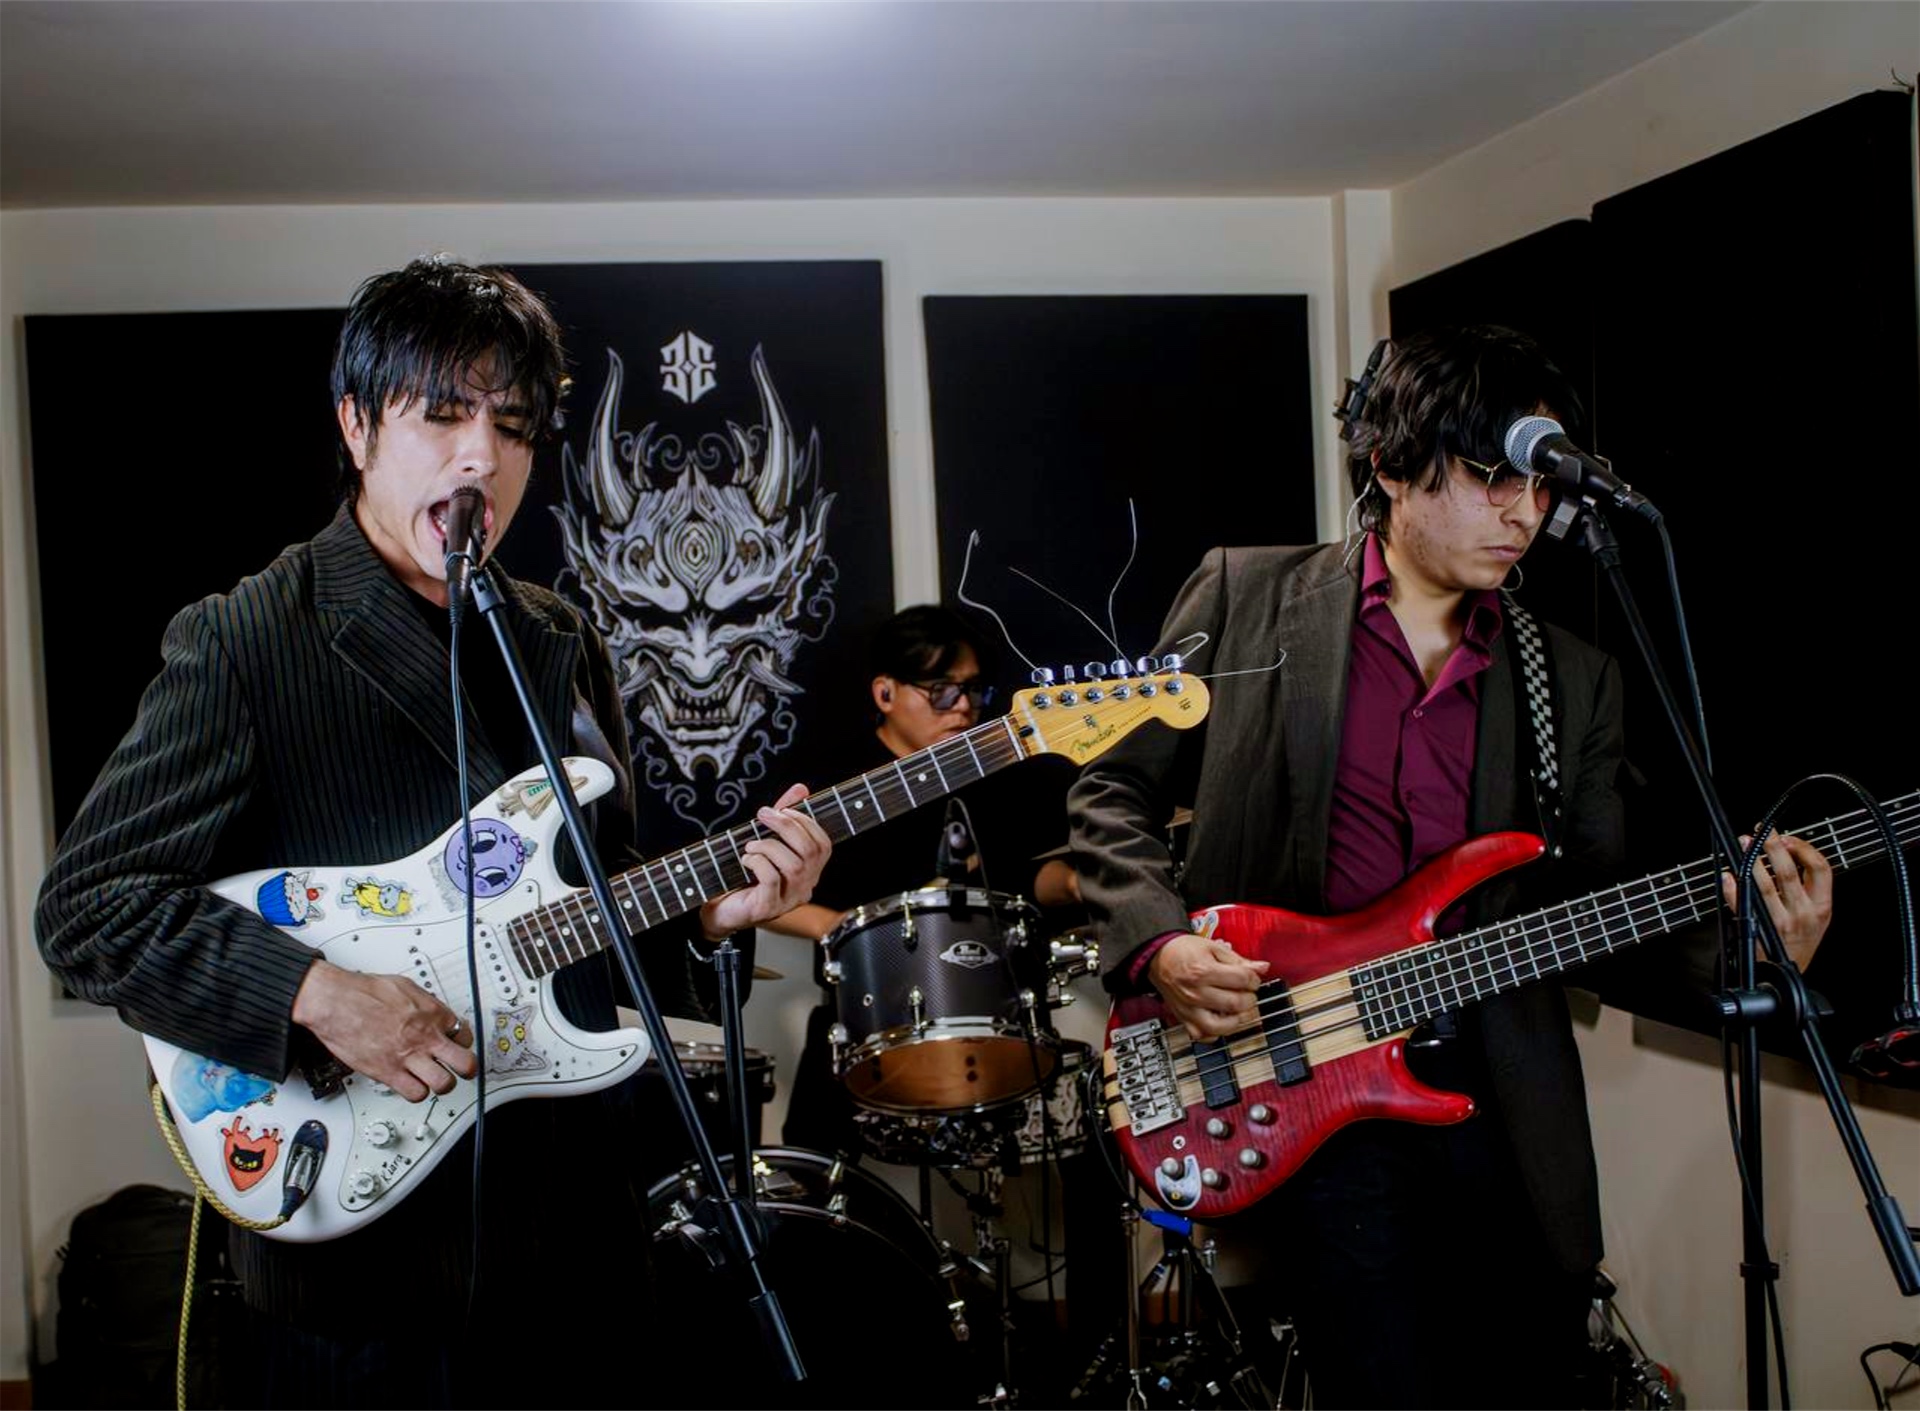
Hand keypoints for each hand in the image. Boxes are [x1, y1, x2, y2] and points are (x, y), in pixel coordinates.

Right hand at [290, 960, 477, 1101]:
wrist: (336, 1001)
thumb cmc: (363, 992)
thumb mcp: (406, 987)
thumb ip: (425, 1003)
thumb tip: (434, 1011)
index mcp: (433, 1013)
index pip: (465, 1035)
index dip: (461, 1042)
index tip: (454, 1044)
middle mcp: (425, 1037)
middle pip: (465, 1063)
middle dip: (466, 1068)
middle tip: (460, 1070)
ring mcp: (408, 1056)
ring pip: (444, 1084)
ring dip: (441, 1084)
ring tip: (434, 1080)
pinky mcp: (388, 1072)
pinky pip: (415, 1093)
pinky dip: (416, 1092)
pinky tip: (411, 1084)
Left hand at [699, 782, 831, 938]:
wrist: (720, 911)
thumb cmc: (744, 876)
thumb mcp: (766, 842)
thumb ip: (784, 817)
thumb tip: (800, 788)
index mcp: (809, 872)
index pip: (823, 845)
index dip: (806, 822)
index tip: (782, 810)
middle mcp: (805, 887)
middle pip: (810, 851)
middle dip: (786, 826)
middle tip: (763, 815)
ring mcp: (789, 900)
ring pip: (793, 865)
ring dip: (768, 846)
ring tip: (750, 845)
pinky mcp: (769, 908)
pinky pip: (771, 879)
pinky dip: (757, 862)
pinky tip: (746, 860)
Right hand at [1148, 932, 1269, 1039]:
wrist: (1158, 957)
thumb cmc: (1183, 951)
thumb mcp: (1212, 947)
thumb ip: (1238, 960)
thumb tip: (1262, 967)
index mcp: (1204, 971)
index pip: (1243, 980)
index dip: (1254, 979)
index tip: (1252, 978)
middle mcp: (1196, 993)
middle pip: (1236, 1003)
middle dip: (1249, 998)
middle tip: (1246, 992)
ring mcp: (1189, 1009)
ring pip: (1222, 1026)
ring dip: (1237, 1019)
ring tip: (1238, 1009)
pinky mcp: (1184, 1018)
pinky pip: (1203, 1036)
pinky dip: (1215, 1033)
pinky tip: (1220, 1020)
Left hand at [1720, 831, 1833, 970]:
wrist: (1784, 973)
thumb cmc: (1798, 941)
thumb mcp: (1816, 915)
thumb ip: (1807, 888)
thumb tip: (1786, 853)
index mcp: (1822, 905)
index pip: (1820, 868)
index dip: (1804, 848)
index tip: (1788, 838)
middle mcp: (1804, 913)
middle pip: (1788, 872)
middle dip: (1773, 847)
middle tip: (1761, 832)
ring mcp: (1782, 922)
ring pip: (1764, 885)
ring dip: (1751, 862)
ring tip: (1743, 844)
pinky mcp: (1761, 930)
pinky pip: (1743, 905)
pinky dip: (1733, 888)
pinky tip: (1728, 877)